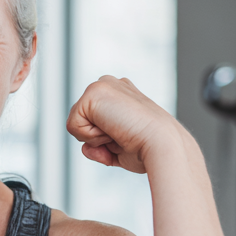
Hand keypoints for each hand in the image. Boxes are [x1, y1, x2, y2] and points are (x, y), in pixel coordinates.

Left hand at [66, 76, 182, 173]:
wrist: (162, 144)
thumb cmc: (148, 150)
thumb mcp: (118, 149)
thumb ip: (99, 148)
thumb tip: (85, 148)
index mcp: (120, 95)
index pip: (90, 123)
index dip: (103, 140)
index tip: (127, 138)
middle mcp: (110, 86)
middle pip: (79, 122)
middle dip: (96, 138)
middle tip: (123, 135)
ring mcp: (102, 86)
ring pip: (75, 124)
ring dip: (95, 138)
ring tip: (120, 131)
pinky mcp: (93, 92)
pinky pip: (72, 125)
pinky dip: (90, 136)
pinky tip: (113, 129)